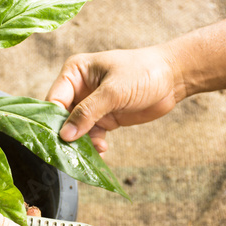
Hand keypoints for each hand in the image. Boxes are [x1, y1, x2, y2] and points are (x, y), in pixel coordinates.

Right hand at [46, 45, 185, 152]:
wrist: (173, 79)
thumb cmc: (143, 72)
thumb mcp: (113, 91)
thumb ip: (88, 112)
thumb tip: (65, 134)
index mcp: (75, 72)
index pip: (55, 99)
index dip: (53, 120)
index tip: (56, 139)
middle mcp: (79, 88)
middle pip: (63, 116)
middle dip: (67, 134)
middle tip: (70, 152)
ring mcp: (92, 104)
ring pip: (77, 129)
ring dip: (82, 142)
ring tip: (88, 153)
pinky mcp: (105, 117)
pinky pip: (92, 135)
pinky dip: (94, 144)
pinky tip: (102, 149)